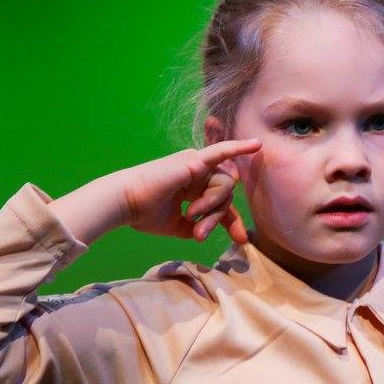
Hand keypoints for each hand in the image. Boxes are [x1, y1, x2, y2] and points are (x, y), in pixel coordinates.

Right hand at [117, 139, 260, 242]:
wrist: (126, 203)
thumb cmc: (144, 213)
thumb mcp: (178, 225)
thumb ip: (197, 226)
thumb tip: (208, 231)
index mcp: (192, 187)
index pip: (221, 203)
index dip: (231, 222)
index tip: (241, 239)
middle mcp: (196, 172)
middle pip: (225, 196)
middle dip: (218, 218)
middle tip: (200, 234)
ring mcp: (196, 163)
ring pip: (224, 187)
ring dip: (211, 206)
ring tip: (192, 215)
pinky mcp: (195, 160)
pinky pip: (222, 152)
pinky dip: (239, 146)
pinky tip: (257, 144)